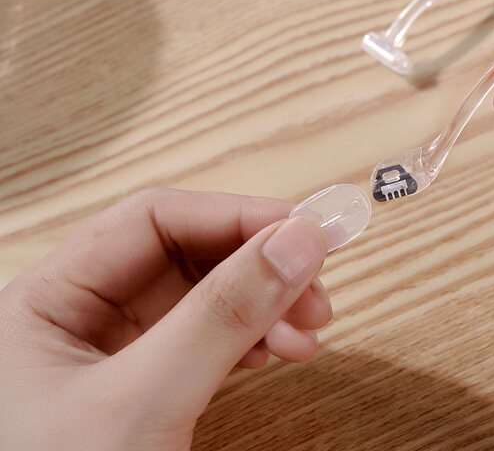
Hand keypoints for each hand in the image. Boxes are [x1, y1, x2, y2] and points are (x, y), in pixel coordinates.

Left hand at [0, 188, 329, 450]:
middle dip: (258, 266)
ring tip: (310, 332)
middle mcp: (82, 318)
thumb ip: (221, 317)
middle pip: (187, 256)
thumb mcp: (140, 404)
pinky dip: (254, 341)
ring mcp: (116, 357)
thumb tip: (298, 240)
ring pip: (206, 299)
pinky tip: (281, 350)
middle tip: (316, 287)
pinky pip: (209, 342)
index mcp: (49, 299)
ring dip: (266, 306)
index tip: (302, 229)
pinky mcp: (145, 391)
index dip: (232, 216)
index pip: (153, 220)